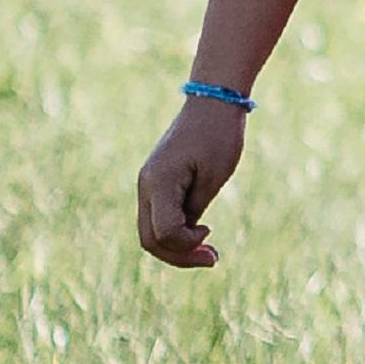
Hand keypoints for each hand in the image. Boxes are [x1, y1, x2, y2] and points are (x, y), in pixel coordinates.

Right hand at [133, 99, 243, 269]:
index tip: (211, 233)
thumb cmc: (219, 137)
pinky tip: (199, 232)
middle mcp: (146, 186)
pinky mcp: (156, 183)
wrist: (212, 104)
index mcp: (158, 183)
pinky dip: (176, 232)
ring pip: (150, 232)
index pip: (163, 233)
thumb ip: (194, 209)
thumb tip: (185, 236)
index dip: (187, 245)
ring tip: (209, 252)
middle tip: (213, 259)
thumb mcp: (213, 177)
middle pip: (149, 240)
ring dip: (177, 247)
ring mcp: (148, 185)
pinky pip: (158, 218)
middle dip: (179, 256)